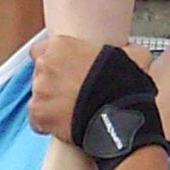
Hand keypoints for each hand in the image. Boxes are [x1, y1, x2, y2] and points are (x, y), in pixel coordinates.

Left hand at [28, 34, 151, 146]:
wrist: (119, 115)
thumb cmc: (124, 86)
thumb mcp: (132, 56)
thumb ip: (124, 50)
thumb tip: (133, 52)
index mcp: (62, 45)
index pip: (42, 49)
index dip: (53, 61)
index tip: (63, 70)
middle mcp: (45, 64)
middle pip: (39, 73)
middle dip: (52, 82)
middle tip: (71, 92)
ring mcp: (39, 89)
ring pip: (38, 96)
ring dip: (50, 103)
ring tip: (70, 111)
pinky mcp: (39, 113)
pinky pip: (37, 120)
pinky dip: (47, 124)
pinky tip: (64, 124)